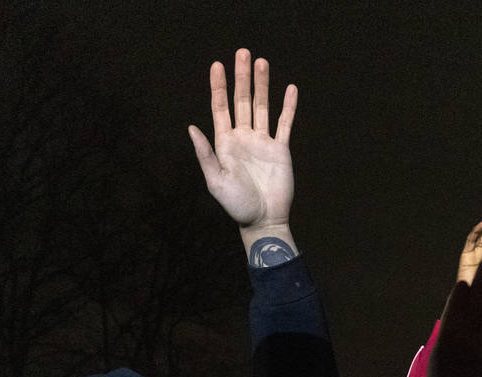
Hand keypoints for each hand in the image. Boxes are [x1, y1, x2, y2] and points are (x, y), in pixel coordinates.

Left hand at [188, 49, 297, 256]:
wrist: (264, 219)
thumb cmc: (237, 204)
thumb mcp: (215, 180)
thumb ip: (205, 154)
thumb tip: (191, 127)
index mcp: (225, 143)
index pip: (220, 108)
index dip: (218, 86)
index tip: (217, 65)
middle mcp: (243, 137)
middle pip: (242, 101)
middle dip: (242, 77)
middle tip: (242, 53)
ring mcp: (262, 141)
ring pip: (263, 106)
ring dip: (263, 85)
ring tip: (262, 62)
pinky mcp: (280, 149)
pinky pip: (285, 123)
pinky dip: (288, 106)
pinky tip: (290, 88)